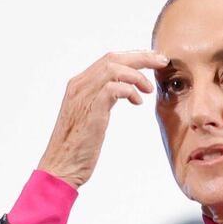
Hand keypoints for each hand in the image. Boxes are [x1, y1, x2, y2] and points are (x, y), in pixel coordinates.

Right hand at [37, 50, 167, 188]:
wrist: (61, 166)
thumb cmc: (76, 147)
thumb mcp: (89, 115)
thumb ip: (102, 99)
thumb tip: (122, 91)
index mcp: (79, 85)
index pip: (108, 59)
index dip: (133, 56)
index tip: (152, 59)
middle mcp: (79, 85)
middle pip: (113, 58)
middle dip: (141, 57)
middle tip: (162, 61)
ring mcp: (83, 96)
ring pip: (114, 68)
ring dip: (138, 75)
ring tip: (149, 89)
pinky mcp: (91, 109)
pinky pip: (114, 88)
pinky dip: (130, 90)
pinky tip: (137, 102)